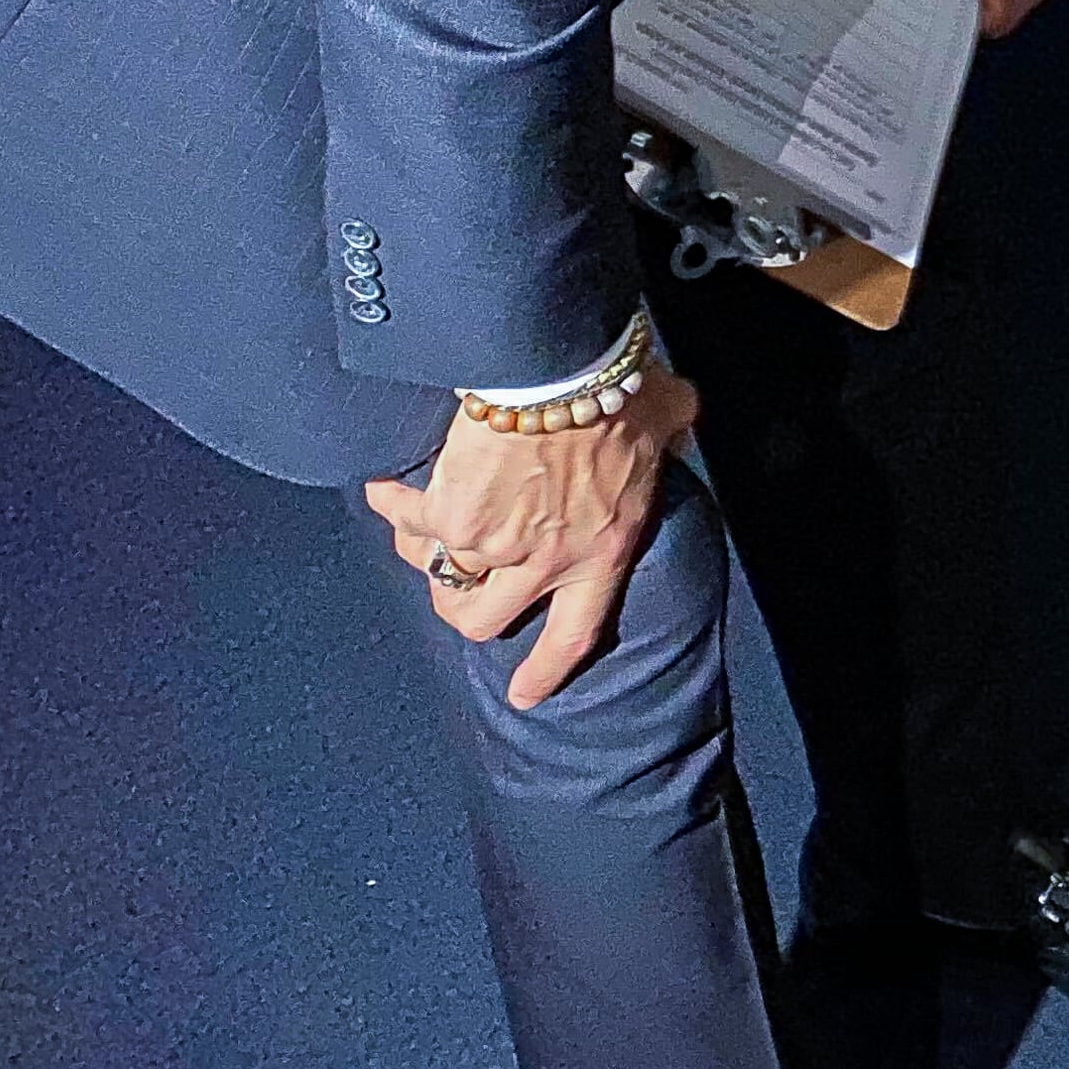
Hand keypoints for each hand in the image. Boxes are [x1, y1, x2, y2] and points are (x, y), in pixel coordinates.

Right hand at [363, 371, 695, 710]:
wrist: (559, 373)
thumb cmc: (620, 390)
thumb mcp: (667, 414)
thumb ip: (676, 425)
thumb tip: (683, 412)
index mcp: (604, 550)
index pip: (575, 633)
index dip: (546, 670)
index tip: (523, 695)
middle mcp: (545, 562)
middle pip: (485, 620)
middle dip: (466, 609)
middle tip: (460, 587)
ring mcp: (492, 546)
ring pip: (442, 581)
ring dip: (428, 558)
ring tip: (421, 530)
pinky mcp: (449, 516)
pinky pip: (409, 526)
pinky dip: (393, 508)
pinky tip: (385, 491)